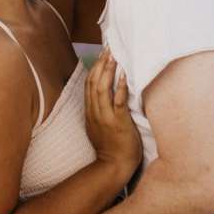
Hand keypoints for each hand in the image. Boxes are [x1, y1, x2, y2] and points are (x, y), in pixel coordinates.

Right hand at [85, 48, 141, 175]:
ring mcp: (105, 117)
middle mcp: (95, 112)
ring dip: (108, 70)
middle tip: (109, 47)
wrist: (114, 166)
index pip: (88, 84)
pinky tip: (124, 74)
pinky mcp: (118, 122)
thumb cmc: (111, 147)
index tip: (102, 54)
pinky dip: (120, 86)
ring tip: (114, 55)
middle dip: (101, 63)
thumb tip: (104, 96)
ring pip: (102, 88)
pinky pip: (118, 101)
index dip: (95, 67)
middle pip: (94, 82)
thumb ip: (99, 111)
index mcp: (90, 112)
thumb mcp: (98, 126)